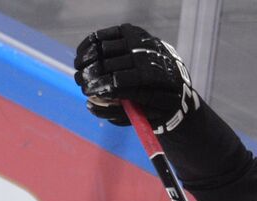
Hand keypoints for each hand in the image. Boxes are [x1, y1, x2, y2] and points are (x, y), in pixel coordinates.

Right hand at [74, 24, 199, 131]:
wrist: (176, 77)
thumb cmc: (158, 103)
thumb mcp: (146, 115)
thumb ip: (118, 113)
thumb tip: (90, 105)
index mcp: (151, 80)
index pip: (118, 83)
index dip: (100, 88)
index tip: (88, 93)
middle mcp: (145, 57)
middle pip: (108, 65)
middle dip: (91, 75)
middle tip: (81, 83)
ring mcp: (138, 41)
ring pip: (103, 49)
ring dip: (88, 59)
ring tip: (80, 69)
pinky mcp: (131, 31)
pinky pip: (105, 35)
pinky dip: (91, 45)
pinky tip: (83, 55)